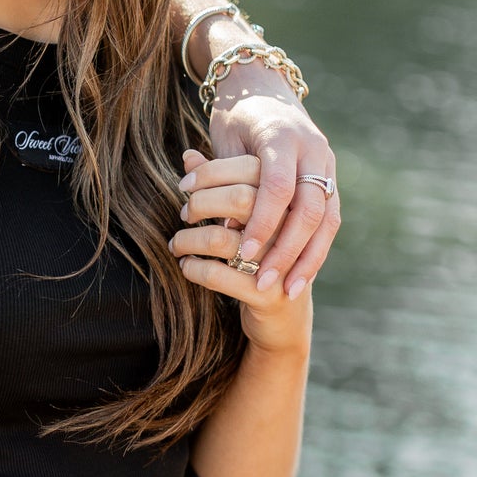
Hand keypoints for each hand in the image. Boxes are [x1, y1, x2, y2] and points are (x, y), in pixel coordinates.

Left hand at [172, 151, 314, 352]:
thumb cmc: (265, 253)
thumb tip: (189, 156)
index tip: (186, 184)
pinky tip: (186, 267)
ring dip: (190, 240)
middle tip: (184, 213)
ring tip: (176, 244)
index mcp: (298, 195)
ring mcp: (289, 259)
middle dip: (202, 203)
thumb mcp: (248, 209)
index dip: (213, 173)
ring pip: (224, 237)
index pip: (251, 169)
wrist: (287, 321)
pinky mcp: (272, 292)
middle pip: (241, 199)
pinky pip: (218, 274)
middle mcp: (299, 225)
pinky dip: (194, 269)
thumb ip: (223, 179)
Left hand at [207, 76, 338, 298]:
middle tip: (261, 281)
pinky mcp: (332, 181)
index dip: (262, 223)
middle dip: (285, 249)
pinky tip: (297, 278)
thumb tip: (223, 221)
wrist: (265, 88)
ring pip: (326, 221)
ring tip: (283, 289)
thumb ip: (222, 174)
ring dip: (305, 258)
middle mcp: (314, 151)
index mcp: (284, 136)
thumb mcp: (223, 139)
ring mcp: (329, 167)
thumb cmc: (235, 117)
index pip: (277, 187)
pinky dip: (314, 252)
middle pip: (308, 209)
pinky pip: (330, 223)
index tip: (241, 253)